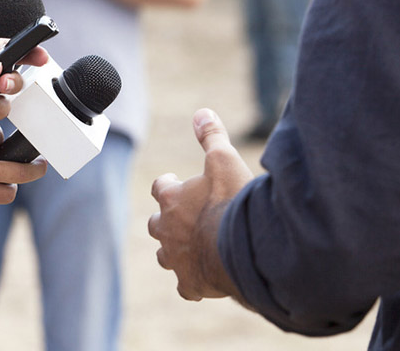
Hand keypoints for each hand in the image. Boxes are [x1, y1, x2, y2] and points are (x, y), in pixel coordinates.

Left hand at [148, 108, 253, 301]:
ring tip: (192, 246)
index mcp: (170, 198)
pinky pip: (186, 286)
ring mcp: (176, 258)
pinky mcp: (191, 283)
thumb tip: (200, 113)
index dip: (169, 184)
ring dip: (175, 250)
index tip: (177, 182)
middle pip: (156, 223)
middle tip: (184, 217)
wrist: (242, 246)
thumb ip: (211, 136)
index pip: (160, 187)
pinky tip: (204, 281)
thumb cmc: (232, 201)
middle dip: (167, 219)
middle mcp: (166, 229)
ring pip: (166, 255)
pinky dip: (193, 283)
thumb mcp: (224, 159)